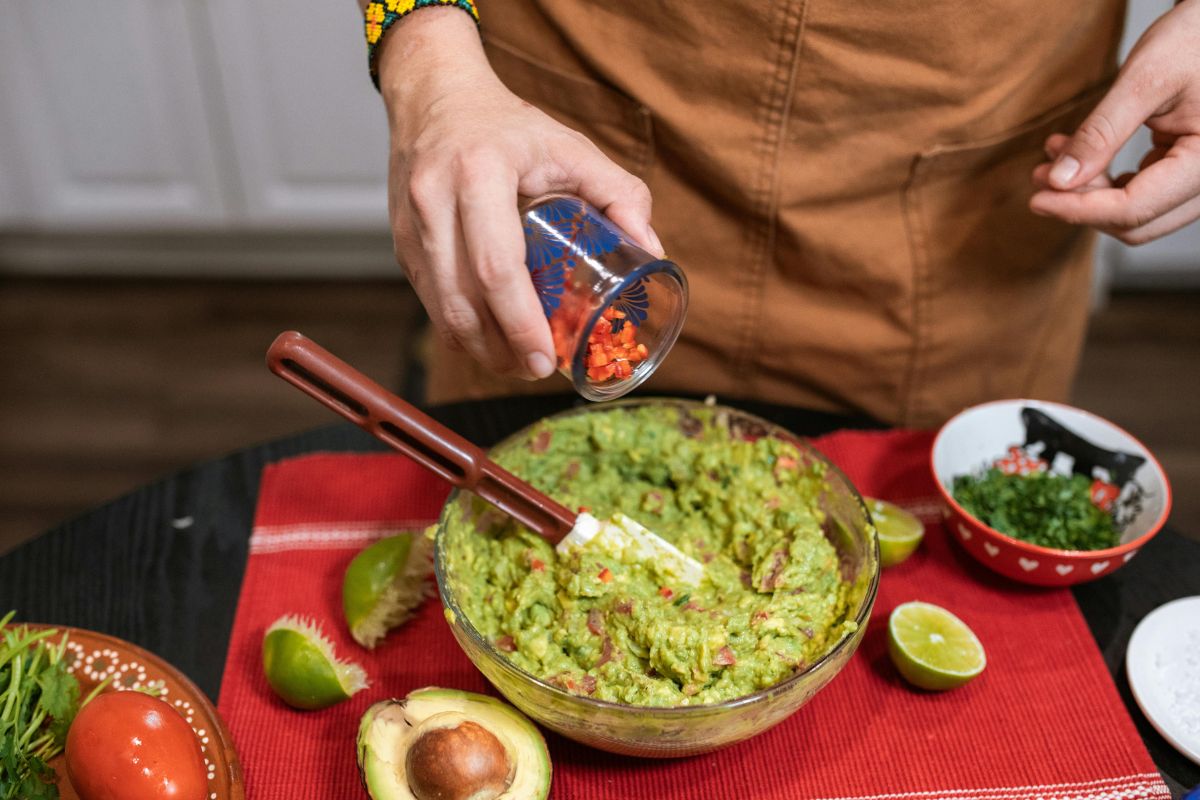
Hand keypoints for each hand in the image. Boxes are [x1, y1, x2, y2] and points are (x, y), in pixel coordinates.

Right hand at [377, 9, 661, 379]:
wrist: (435, 95)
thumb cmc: (508, 126)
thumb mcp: (571, 147)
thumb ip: (621, 194)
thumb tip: (652, 252)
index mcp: (479, 173)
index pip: (496, 266)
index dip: (520, 323)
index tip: (546, 355)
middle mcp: (435, 200)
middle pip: (463, 301)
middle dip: (501, 350)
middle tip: (537, 369)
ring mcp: (409, 226)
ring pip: (440, 310)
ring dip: (479, 349)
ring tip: (517, 363)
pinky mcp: (400, 243)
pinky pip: (430, 301)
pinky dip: (461, 329)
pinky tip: (490, 338)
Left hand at [1030, 0, 1199, 244]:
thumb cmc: (1193, 41)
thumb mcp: (1144, 81)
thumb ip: (1101, 133)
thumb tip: (1059, 181)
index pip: (1135, 209)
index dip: (1080, 210)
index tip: (1037, 200)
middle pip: (1135, 221)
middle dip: (1081, 203)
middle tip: (1040, 175)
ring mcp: (1197, 180)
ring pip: (1135, 212)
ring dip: (1089, 193)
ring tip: (1053, 157)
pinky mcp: (1183, 171)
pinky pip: (1140, 193)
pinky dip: (1104, 181)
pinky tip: (1076, 156)